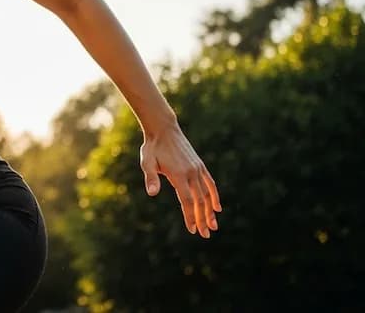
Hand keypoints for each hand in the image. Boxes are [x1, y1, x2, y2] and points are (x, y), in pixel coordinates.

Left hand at [140, 123, 221, 238]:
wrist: (163, 130)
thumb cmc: (152, 148)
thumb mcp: (147, 162)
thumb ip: (151, 178)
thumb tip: (152, 193)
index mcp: (179, 175)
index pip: (187, 201)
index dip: (190, 216)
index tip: (192, 230)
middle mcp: (191, 173)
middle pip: (199, 201)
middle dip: (202, 219)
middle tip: (205, 235)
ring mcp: (197, 169)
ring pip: (206, 194)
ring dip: (210, 212)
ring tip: (213, 226)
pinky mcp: (200, 166)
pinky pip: (210, 183)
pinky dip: (214, 196)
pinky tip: (217, 208)